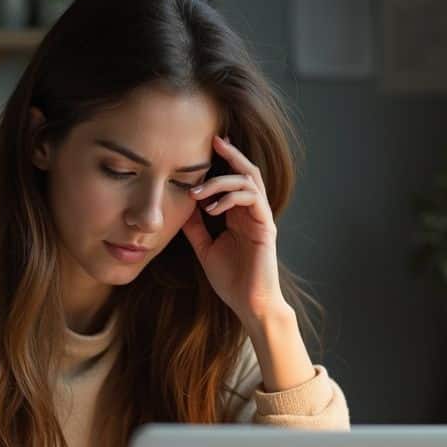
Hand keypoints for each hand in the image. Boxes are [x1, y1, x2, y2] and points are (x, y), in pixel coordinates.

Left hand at [180, 134, 287, 326]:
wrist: (249, 305)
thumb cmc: (231, 280)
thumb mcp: (205, 248)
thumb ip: (196, 227)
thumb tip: (180, 206)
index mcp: (240, 215)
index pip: (234, 179)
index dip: (224, 161)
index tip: (206, 146)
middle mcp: (253, 212)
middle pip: (247, 172)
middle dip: (231, 154)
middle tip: (213, 141)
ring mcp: (261, 219)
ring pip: (249, 181)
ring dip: (222, 181)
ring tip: (197, 191)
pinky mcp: (266, 228)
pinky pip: (253, 200)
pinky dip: (231, 198)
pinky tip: (211, 208)